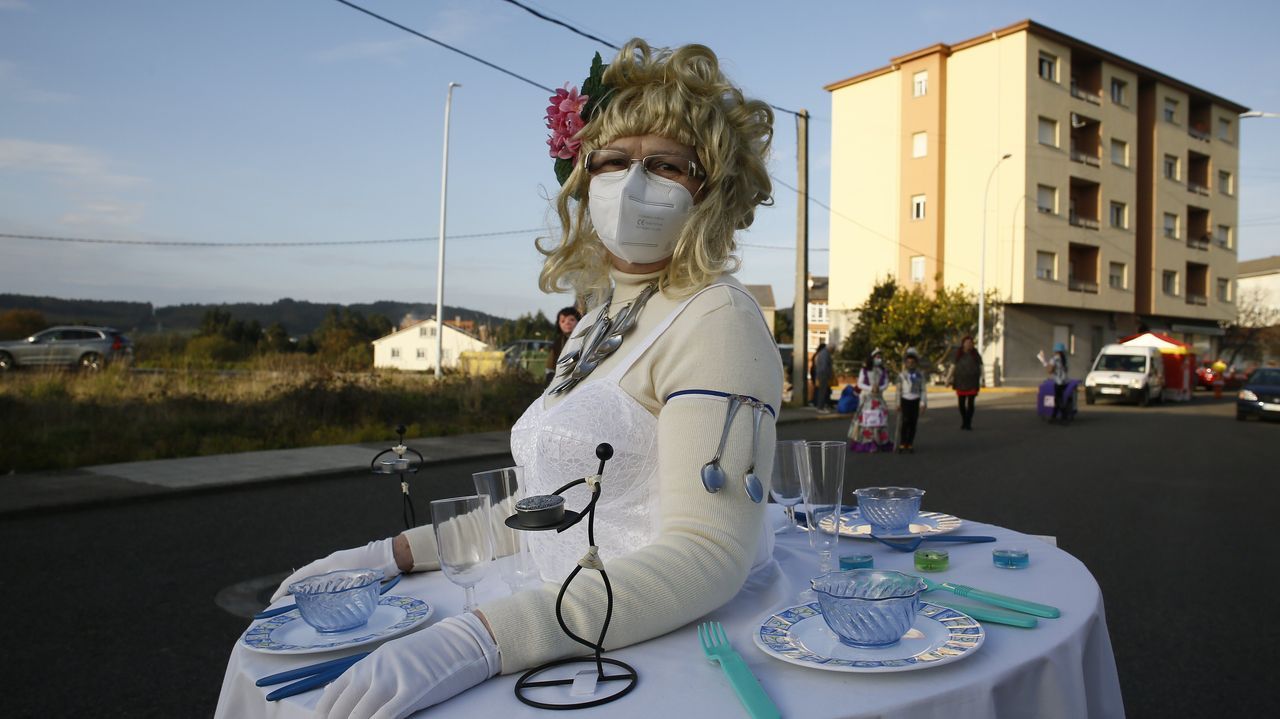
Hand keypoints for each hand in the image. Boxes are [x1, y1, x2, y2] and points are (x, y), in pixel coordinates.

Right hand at [271, 539, 397, 601]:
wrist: (389, 555)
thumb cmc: (372, 565)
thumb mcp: (352, 578)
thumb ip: (336, 586)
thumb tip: (319, 598)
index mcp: (326, 565)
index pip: (299, 577)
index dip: (285, 589)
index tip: (273, 600)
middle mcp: (328, 565)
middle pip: (303, 577)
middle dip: (290, 589)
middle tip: (279, 604)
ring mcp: (336, 567)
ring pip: (313, 579)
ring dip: (303, 589)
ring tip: (293, 603)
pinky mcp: (344, 571)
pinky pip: (324, 580)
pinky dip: (316, 588)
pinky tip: (317, 599)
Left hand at [315, 613, 498, 718]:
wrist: (461, 641)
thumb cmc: (426, 654)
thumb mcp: (387, 659)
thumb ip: (362, 675)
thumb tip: (331, 690)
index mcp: (365, 664)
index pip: (330, 697)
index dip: (321, 717)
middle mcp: (374, 670)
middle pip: (341, 709)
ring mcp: (393, 679)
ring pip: (360, 714)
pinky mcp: (414, 689)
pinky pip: (387, 714)